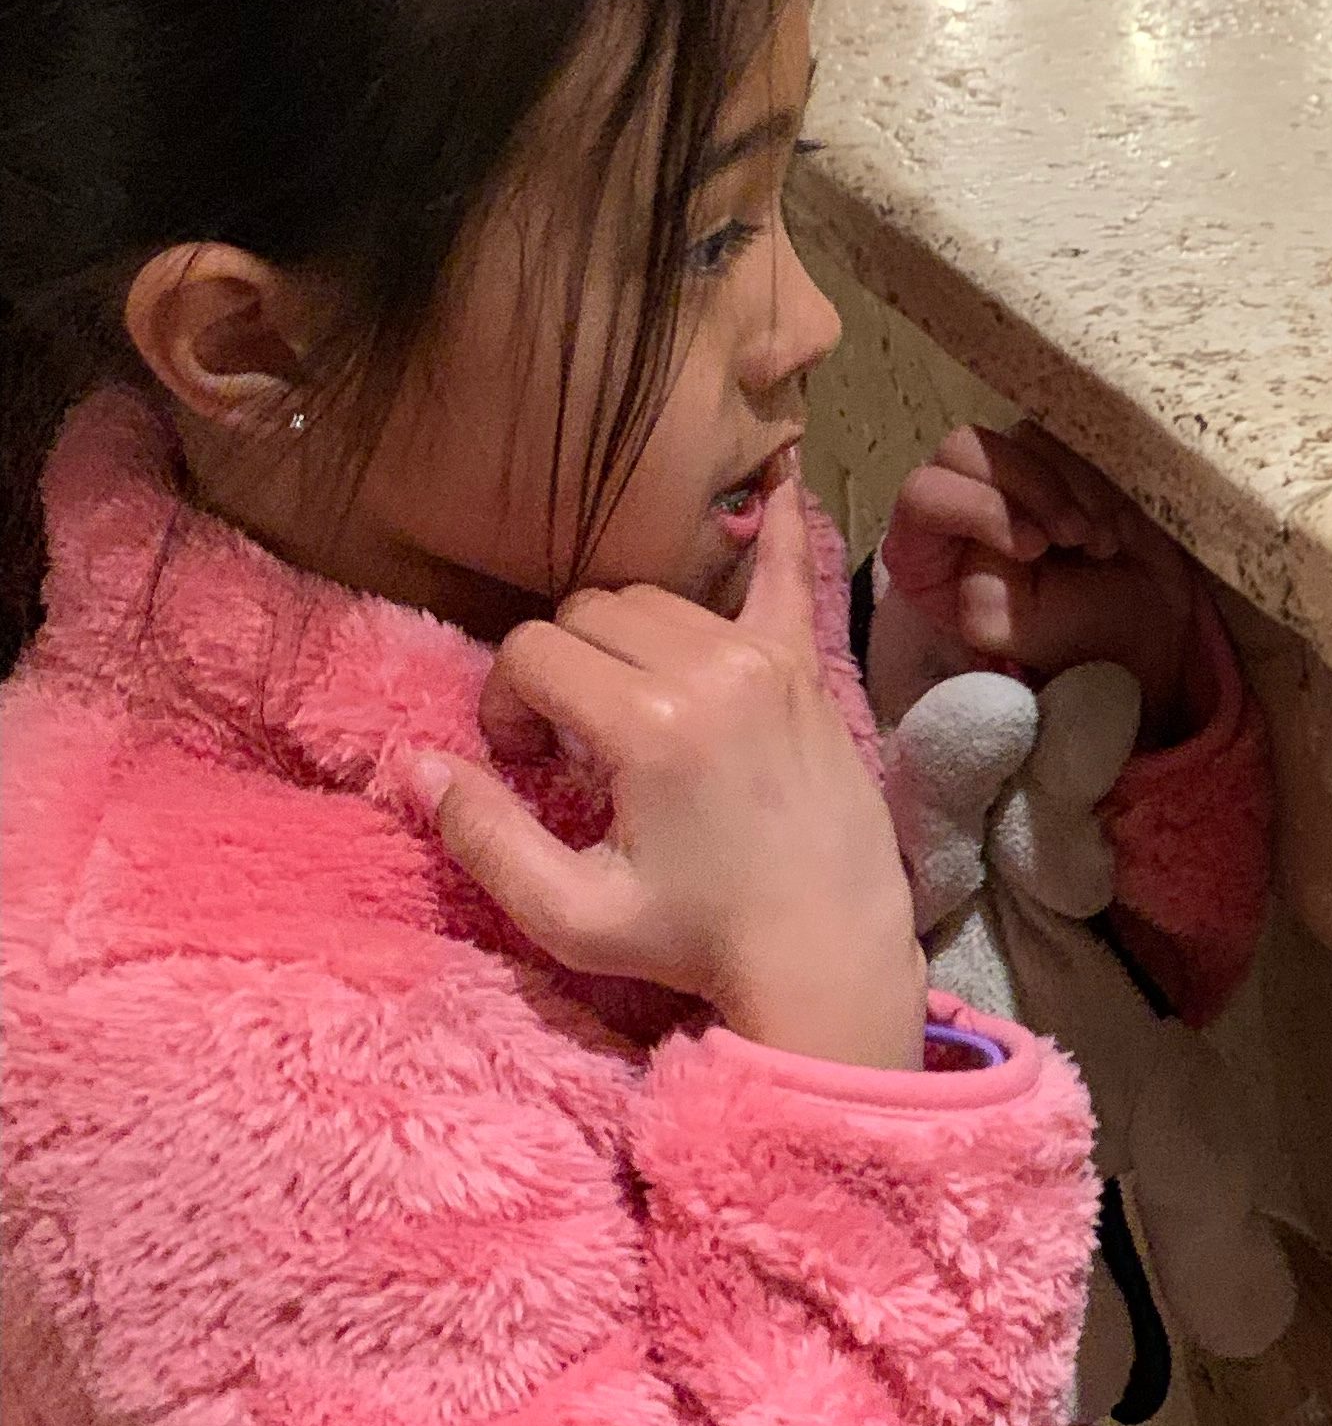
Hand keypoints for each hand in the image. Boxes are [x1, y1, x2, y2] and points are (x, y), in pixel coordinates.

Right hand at [418, 482, 926, 1070]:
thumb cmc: (695, 940)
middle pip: (590, 613)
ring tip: (629, 713)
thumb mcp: (572, 914)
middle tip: (572, 744)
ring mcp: (769, 658)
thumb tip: (413, 765)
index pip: (533, 652)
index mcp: (649, 724)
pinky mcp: (807, 666)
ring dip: (624, 639)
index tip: (526, 763)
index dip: (508, 704)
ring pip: (656, 599)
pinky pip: (787, 573)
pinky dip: (778, 528)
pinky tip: (779, 474)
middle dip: (560, 668)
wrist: (825, 951)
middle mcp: (712, 669)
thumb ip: (485, 835)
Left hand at [869, 422, 1197, 743]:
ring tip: (1098, 546)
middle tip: (1072, 536)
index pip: (923, 496)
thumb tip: (991, 545)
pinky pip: (1065, 442)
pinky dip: (1093, 482)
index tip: (1034, 549)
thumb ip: (982, 593)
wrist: (1146, 622)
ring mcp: (1004, 476)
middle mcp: (956, 503)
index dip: (980, 509)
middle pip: (966, 450)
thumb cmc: (1071, 633)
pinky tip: (1107, 529)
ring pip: (1021, 440)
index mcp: (924, 552)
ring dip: (1070, 491)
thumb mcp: (1012, 630)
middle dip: (1030, 488)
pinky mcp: (1050, 459)